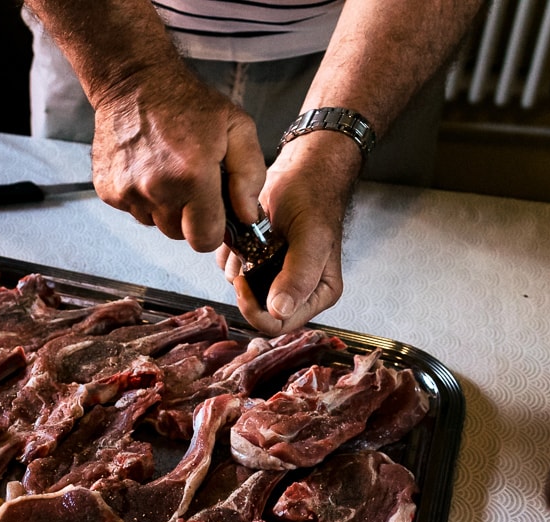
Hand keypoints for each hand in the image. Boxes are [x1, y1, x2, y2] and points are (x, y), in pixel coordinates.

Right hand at [89, 63, 264, 252]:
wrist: (134, 82)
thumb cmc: (188, 103)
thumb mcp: (237, 127)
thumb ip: (249, 174)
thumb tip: (245, 214)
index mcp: (192, 177)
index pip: (204, 240)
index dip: (213, 228)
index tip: (215, 211)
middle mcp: (156, 189)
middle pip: (179, 235)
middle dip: (189, 216)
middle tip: (192, 183)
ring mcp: (128, 192)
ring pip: (155, 224)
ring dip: (165, 207)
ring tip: (168, 172)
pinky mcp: (109, 191)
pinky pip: (134, 211)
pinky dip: (144, 197)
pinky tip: (148, 169)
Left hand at [216, 134, 356, 333]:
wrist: (300, 169)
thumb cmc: (314, 196)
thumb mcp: (310, 236)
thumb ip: (299, 275)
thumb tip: (280, 311)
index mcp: (318, 292)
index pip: (280, 324)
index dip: (256, 310)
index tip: (243, 283)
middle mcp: (295, 289)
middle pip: (258, 311)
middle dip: (245, 286)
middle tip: (243, 259)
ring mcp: (273, 276)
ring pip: (241, 290)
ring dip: (237, 266)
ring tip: (251, 239)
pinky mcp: (256, 261)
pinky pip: (232, 269)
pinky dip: (232, 253)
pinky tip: (245, 234)